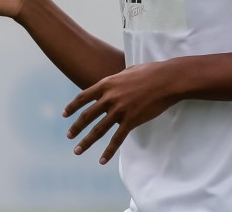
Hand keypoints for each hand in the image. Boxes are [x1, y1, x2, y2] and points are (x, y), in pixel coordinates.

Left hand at [62, 62, 176, 164]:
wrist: (166, 80)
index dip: (72, 107)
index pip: (82, 97)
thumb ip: (115, 80)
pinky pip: (117, 140)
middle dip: (76, 128)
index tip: (65, 115)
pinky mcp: (131, 121)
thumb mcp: (126, 72)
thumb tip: (112, 83)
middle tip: (68, 136)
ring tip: (77, 151)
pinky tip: (102, 160)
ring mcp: (119, 110)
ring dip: (86, 142)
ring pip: (98, 130)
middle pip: (87, 116)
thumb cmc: (149, 72)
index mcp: (106, 84)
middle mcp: (109, 98)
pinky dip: (108, 151)